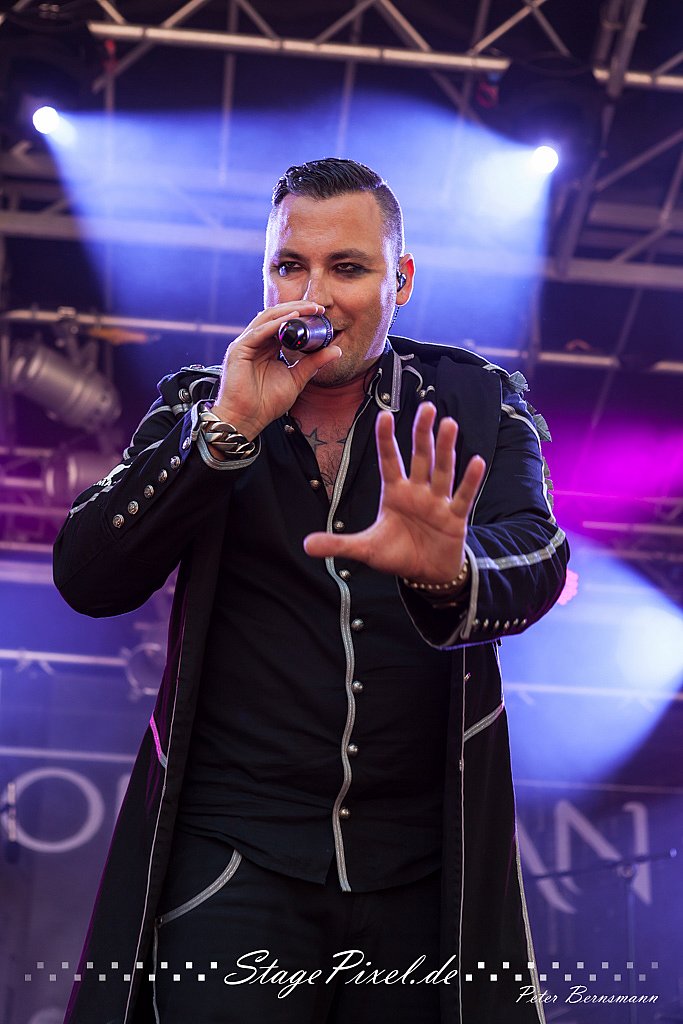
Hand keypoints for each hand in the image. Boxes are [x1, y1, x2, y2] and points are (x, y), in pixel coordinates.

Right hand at [212, 302, 341, 438]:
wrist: (247, 419)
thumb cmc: (266, 403)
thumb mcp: (297, 379)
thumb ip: (313, 363)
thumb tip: (336, 350)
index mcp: (267, 347)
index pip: (284, 324)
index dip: (302, 316)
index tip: (321, 314)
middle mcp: (256, 342)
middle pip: (276, 316)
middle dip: (298, 309)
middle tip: (318, 307)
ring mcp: (246, 344)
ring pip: (267, 318)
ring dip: (288, 311)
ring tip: (308, 309)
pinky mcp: (239, 349)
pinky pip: (259, 332)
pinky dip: (275, 323)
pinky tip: (291, 319)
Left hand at [303, 403, 485, 581]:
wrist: (426, 574)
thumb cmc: (398, 554)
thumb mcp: (365, 550)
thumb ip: (338, 544)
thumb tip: (306, 545)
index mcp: (395, 493)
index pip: (389, 461)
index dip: (387, 440)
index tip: (384, 415)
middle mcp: (417, 492)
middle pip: (420, 458)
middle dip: (422, 434)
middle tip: (426, 406)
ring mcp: (437, 502)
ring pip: (442, 471)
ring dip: (445, 448)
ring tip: (448, 423)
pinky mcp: (455, 518)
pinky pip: (462, 496)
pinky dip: (469, 480)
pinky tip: (475, 461)